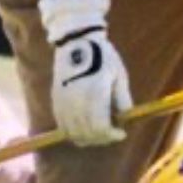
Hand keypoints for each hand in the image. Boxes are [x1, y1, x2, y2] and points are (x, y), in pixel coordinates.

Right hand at [51, 26, 132, 145]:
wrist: (76, 43)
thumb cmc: (103, 57)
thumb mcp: (119, 75)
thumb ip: (123, 99)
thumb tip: (126, 118)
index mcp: (95, 95)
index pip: (101, 128)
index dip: (112, 135)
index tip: (121, 134)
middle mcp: (76, 103)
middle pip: (87, 135)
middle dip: (102, 138)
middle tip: (112, 133)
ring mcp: (63, 104)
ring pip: (73, 134)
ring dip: (88, 138)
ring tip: (100, 130)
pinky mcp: (55, 103)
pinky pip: (63, 127)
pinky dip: (74, 132)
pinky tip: (85, 126)